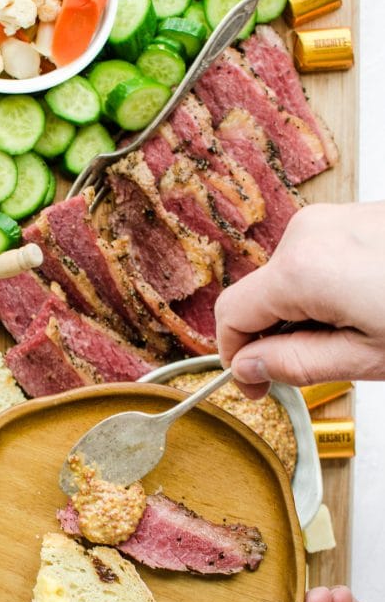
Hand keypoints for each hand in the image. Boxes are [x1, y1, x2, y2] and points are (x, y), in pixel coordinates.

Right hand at [215, 202, 384, 396]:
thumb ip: (296, 364)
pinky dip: (328, 290)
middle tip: (327, 365)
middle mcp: (307, 233)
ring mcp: (331, 219)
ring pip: (289, 278)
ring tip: (362, 333)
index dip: (235, 357)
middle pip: (261, 295)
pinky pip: (316, 260)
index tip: (256, 385)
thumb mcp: (367, 358)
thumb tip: (250, 368)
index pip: (230, 314)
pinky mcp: (352, 217)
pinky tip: (370, 307)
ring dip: (307, 313)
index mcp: (301, 269)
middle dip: (279, 334)